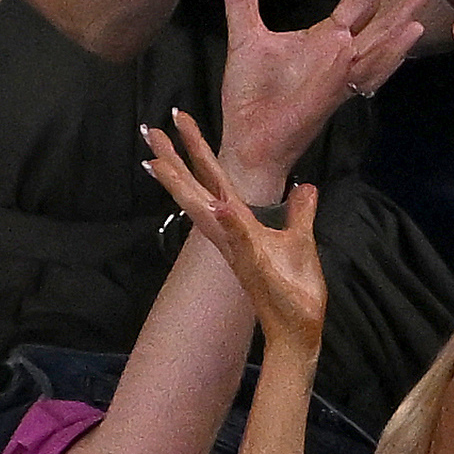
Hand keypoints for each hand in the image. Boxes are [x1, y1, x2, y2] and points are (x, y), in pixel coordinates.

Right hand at [145, 113, 326, 357]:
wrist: (296, 331)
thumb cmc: (295, 290)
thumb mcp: (301, 241)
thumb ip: (300, 212)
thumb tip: (305, 186)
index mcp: (240, 225)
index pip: (213, 179)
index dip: (196, 150)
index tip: (177, 121)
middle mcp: (230, 236)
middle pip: (197, 189)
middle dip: (174, 160)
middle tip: (148, 129)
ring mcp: (237, 251)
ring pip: (204, 212)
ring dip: (183, 186)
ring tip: (159, 159)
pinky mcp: (254, 266)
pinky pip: (240, 241)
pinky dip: (229, 224)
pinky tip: (219, 205)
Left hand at [213, 0, 436, 196]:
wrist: (245, 137)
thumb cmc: (251, 93)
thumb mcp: (246, 36)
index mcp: (326, 40)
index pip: (360, 2)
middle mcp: (340, 58)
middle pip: (382, 27)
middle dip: (408, 3)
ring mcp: (336, 81)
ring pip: (374, 57)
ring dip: (395, 42)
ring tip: (418, 22)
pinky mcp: (321, 101)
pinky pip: (342, 81)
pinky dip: (353, 67)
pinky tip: (359, 50)